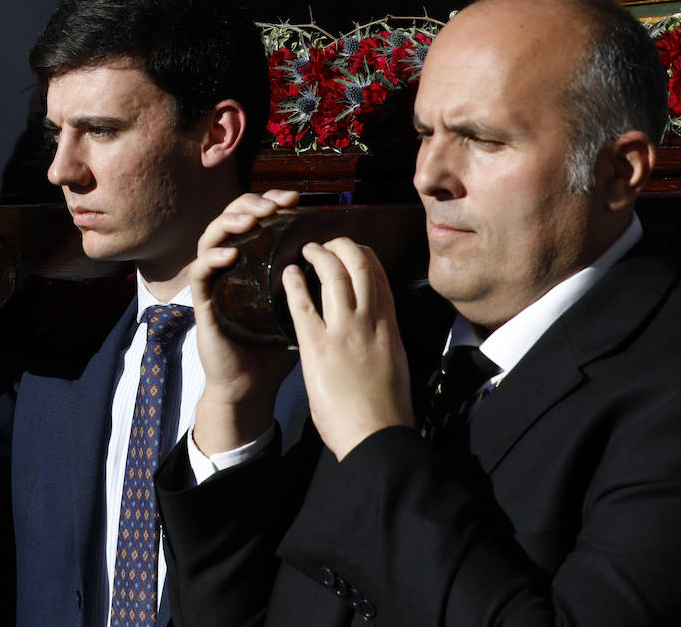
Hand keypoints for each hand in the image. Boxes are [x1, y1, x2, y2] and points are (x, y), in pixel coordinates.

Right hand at [190, 189, 300, 455]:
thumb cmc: (277, 348)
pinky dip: (212, 259)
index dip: (276, 205)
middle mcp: (232, 265)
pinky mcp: (202, 303)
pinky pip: (200, 273)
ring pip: (212, 237)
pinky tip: (230, 254)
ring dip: (230, 222)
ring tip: (250, 220)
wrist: (252, 386)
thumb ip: (315, 285)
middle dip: (254, 204)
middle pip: (234, 218)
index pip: (261, 220)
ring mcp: (215, 281)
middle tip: (273, 205)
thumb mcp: (302, 309)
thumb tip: (349, 263)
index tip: (297, 200)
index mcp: (256, 261)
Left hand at [285, 237, 412, 461]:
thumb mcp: (393, 363)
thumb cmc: (385, 409)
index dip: (364, 255)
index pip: (380, 277)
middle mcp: (370, 322)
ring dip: (318, 255)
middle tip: (326, 243)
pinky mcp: (319, 348)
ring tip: (306, 250)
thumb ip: (382, 340)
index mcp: (390, 327)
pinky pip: (303, 304)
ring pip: (334, 274)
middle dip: (342, 246)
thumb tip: (371, 330)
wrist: (377, 436)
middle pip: (358, 265)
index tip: (351, 249)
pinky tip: (286, 274)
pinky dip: (294, 283)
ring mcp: (345, 332)